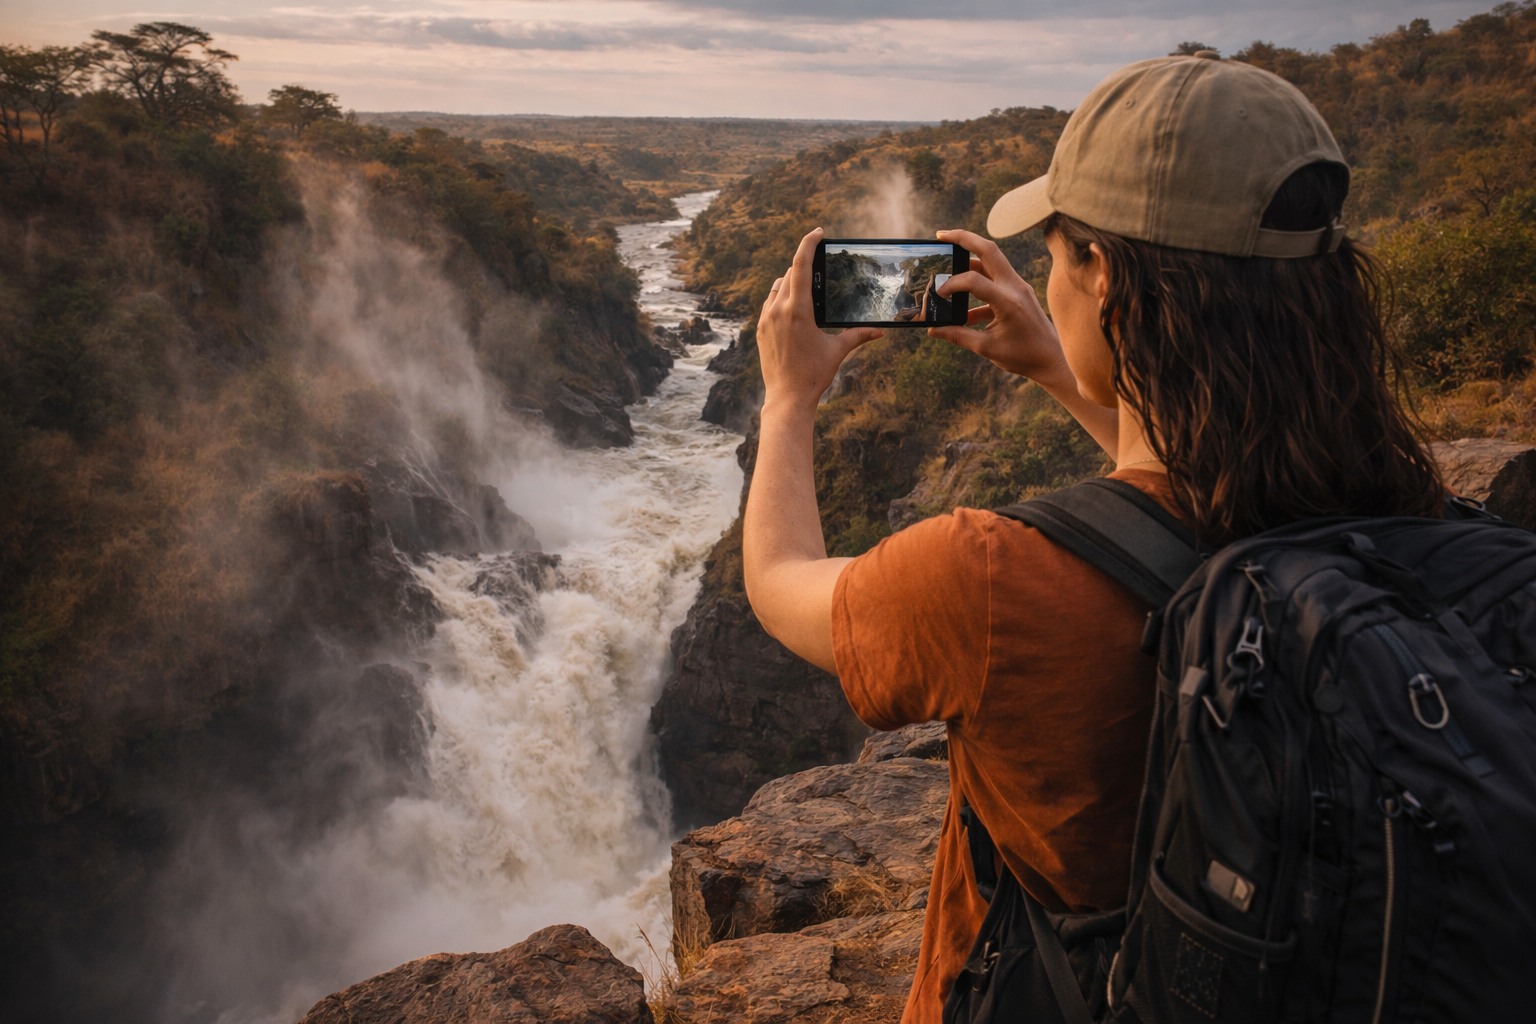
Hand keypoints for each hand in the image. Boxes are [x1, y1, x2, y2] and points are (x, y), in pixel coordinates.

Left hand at [758, 228, 882, 407]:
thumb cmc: (813, 375)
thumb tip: (880, 331)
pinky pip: (769, 304)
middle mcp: (778, 310)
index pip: (799, 265)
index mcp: (797, 310)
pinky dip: (781, 298)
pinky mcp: (761, 330)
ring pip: (777, 287)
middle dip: (803, 264)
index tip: (818, 233)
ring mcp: (766, 319)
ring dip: (790, 281)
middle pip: (789, 273)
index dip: (808, 244)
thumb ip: (858, 336)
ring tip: (806, 284)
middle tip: (818, 262)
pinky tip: (793, 306)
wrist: (787, 398)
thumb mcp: (837, 351)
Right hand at [927, 229, 1071, 385]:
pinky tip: (964, 307)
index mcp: (1008, 301)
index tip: (939, 294)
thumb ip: (958, 336)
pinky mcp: (1019, 291)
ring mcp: (1019, 286)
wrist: (1051, 360)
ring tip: (949, 258)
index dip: (952, 284)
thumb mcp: (987, 348)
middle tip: (941, 235)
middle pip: (989, 249)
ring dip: (970, 257)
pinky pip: (996, 279)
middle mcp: (1015, 287)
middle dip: (964, 238)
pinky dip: (978, 285)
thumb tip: (933, 331)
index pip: (974, 280)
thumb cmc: (1023, 356)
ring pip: (993, 259)